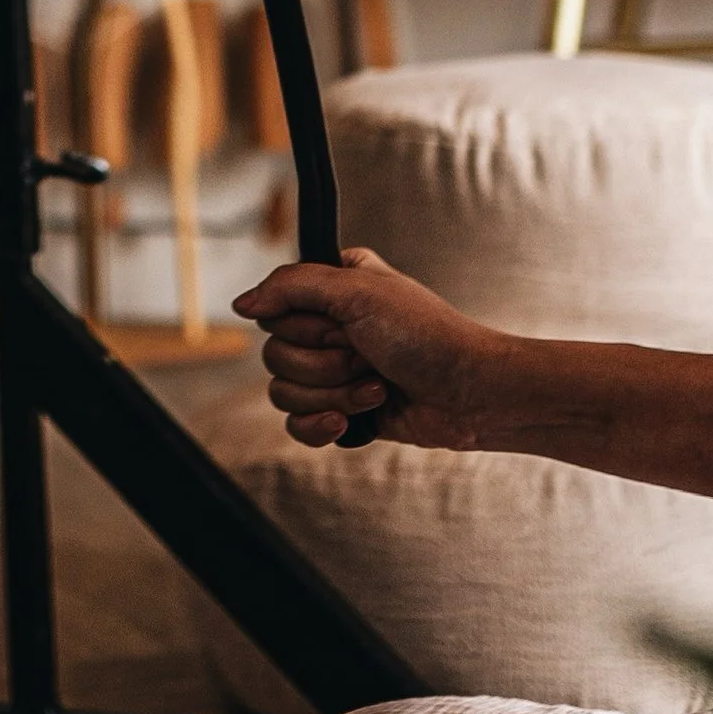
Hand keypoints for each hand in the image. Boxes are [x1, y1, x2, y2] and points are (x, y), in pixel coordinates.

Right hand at [234, 244, 517, 451]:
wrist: (471, 395)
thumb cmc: (428, 337)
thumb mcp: (358, 292)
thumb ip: (291, 287)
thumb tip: (242, 303)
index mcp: (333, 287)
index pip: (274, 308)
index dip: (303, 326)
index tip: (341, 326)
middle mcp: (330, 327)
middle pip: (275, 355)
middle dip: (323, 365)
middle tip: (367, 357)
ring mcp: (335, 371)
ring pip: (284, 392)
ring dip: (333, 395)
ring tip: (376, 388)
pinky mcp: (342, 410)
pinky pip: (297, 425)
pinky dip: (322, 426)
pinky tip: (353, 421)